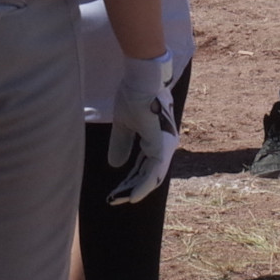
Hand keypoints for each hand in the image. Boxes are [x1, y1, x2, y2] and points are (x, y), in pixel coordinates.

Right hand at [107, 52, 178, 204]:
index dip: (131, 178)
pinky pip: (153, 172)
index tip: (118, 190)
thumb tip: (116, 165)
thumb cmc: (134, 95)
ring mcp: (164, 145)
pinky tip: (132, 196)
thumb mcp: (123, 124)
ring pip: (152, 175)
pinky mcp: (160, 145)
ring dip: (136, 189)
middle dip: (132, 187)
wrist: (142, 78)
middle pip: (148, 172)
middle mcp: (164, 143)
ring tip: (122, 201)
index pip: (144, 164)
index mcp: (155, 137)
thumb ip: (121, 144)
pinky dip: (142, 185)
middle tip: (116, 200)